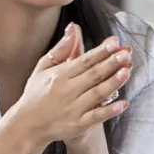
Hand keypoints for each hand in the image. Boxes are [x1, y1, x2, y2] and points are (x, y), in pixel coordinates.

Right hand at [5, 23, 132, 148]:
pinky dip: (110, 111)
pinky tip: (123, 104)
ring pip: (97, 93)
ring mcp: (74, 109)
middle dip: (111, 63)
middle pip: (93, 75)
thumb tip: (73, 28)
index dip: (101, 51)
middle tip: (126, 54)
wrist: (27, 125)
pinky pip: (96, 117)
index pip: (85, 60)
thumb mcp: (43, 68)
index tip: (115, 42)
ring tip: (127, 71)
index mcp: (60, 75)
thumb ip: (61, 49)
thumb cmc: (36, 93)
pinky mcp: (78, 125)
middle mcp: (67, 90)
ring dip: (113, 82)